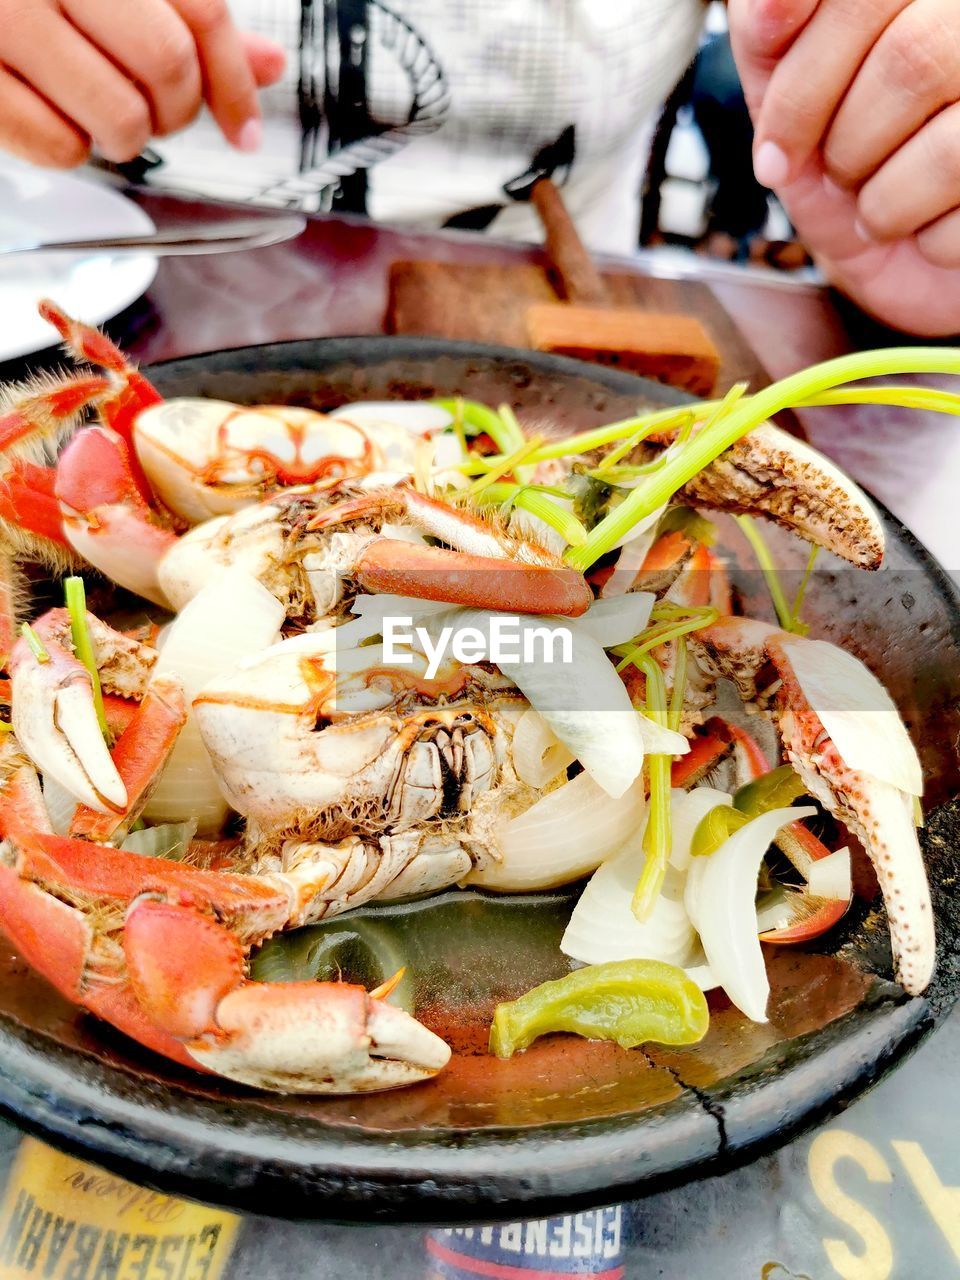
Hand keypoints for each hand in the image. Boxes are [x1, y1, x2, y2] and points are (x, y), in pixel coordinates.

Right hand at [0, 0, 285, 168]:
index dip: (234, 83)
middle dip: (176, 110)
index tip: (245, 133)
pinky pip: (61, 147)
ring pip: (121, 117)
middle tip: (154, 113)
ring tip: (99, 111)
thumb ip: (189, 23)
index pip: (201, 11)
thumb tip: (270, 65)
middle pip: (168, 63)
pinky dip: (71, 149)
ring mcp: (7, 19)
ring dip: (126, 137)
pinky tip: (56, 115)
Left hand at [729, 0, 959, 335]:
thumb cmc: (846, 150)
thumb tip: (772, 1)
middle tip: (832, 177)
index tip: (773, 152)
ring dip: (882, 202)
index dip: (801, 87)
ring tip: (877, 204)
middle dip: (842, 145)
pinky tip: (926, 224)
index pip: (861, 2)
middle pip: (910, 60)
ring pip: (947, 149)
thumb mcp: (785, 88)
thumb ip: (767, 28)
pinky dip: (925, 240)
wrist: (898, 247)